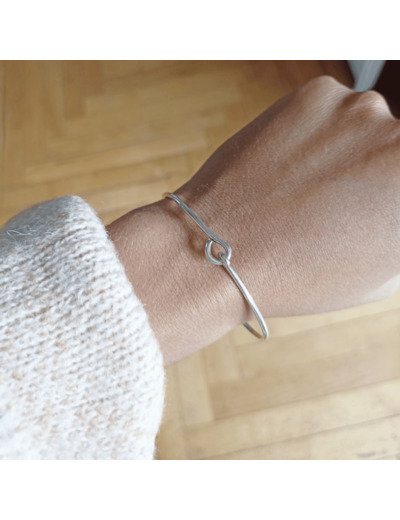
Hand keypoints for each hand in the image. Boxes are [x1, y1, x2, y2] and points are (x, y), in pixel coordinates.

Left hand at [108, 76, 399, 363]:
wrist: (219, 251)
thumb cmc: (299, 274)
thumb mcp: (380, 274)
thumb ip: (398, 233)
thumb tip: (390, 208)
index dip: (385, 201)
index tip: (369, 210)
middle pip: (395, 149)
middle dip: (374, 174)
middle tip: (340, 202)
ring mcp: (360, 108)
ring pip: (363, 127)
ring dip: (345, 151)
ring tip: (304, 188)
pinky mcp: (316, 93)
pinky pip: (329, 112)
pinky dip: (314, 134)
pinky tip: (286, 167)